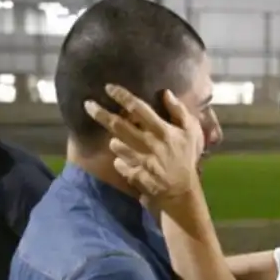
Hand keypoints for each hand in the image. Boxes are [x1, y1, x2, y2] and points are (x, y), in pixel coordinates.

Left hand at [83, 85, 203, 205]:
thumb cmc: (187, 158)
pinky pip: (119, 164)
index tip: (108, 88)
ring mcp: (141, 162)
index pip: (139, 108)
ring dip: (114, 141)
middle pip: (119, 126)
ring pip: (116, 145)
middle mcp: (149, 144)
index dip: (122, 96)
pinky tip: (123, 161)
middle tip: (87, 104)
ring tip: (115, 141)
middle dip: (101, 114)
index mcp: (163, 131)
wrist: (183, 192)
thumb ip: (179, 111)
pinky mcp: (135, 176)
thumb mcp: (192, 132)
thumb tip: (166, 93)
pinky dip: (119, 161)